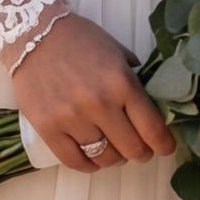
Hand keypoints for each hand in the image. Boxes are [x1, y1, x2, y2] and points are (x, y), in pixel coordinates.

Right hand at [10, 13, 174, 175]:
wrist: (33, 33)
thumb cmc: (79, 40)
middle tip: (140, 151)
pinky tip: (93, 159)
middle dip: (141, 153)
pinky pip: (74, 161)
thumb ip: (135, 78)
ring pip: (104, 157)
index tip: (165, 147)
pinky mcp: (47, 128)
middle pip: (131, 149)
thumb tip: (154, 103)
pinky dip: (88, 165)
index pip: (152, 128)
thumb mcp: (117, 51)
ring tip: (114, 151)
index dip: (163, 144)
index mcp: (122, 82)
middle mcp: (99, 103)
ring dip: (115, 159)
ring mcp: (71, 118)